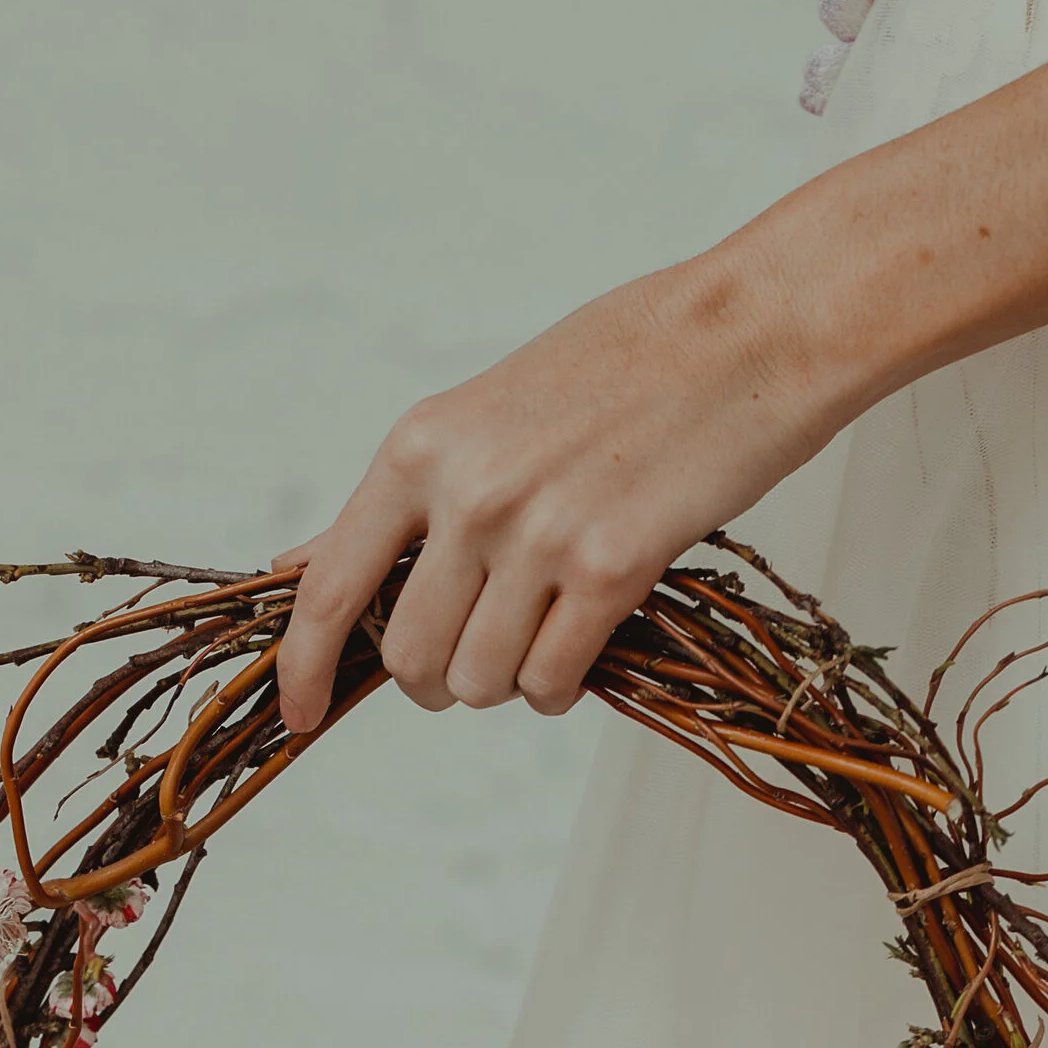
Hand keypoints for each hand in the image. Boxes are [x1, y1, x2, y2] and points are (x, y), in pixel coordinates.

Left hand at [273, 243, 833, 731]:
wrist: (749, 334)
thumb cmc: (622, 367)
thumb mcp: (481, 413)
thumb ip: (399, 500)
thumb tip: (300, 564)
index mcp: (422, 447)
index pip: (331, 586)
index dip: (305, 667)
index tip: (299, 713)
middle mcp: (469, 494)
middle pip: (409, 658)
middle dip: (437, 682)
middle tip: (481, 656)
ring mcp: (538, 534)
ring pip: (479, 682)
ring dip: (506, 684)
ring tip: (544, 637)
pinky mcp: (612, 568)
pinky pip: (551, 682)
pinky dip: (559, 688)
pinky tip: (583, 645)